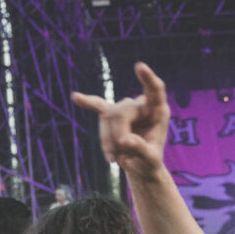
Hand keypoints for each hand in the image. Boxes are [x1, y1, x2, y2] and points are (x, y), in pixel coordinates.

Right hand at [71, 62, 169, 180]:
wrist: (140, 167)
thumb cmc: (149, 162)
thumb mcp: (150, 160)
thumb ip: (140, 149)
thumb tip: (125, 140)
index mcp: (158, 112)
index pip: (155, 90)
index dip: (148, 79)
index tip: (139, 66)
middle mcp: (142, 105)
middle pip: (121, 111)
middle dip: (117, 135)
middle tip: (118, 160)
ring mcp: (126, 108)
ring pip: (108, 116)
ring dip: (107, 141)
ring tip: (114, 159)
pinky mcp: (111, 114)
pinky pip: (98, 106)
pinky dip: (87, 102)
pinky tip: (76, 97)